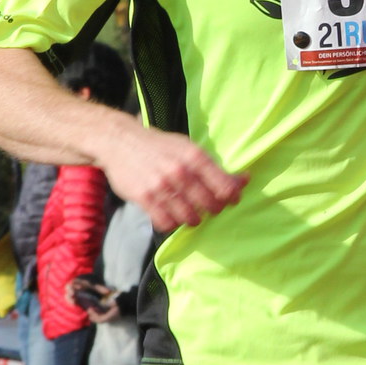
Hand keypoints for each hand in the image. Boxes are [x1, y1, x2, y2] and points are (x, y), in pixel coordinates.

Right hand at [92, 117, 245, 231]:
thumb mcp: (188, 147)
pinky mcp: (144, 198)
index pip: (225, 187)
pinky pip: (166, 223)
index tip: (231, 199)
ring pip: (190, 218)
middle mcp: (180, 172)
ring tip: (190, 213)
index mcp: (194, 156)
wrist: (120, 141)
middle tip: (209, 207)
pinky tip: (171, 215)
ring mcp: (161, 186)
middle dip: (214, 209)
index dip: (232, 197)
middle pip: (210, 205)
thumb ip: (213, 166)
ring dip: (193, 219)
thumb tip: (244, 180)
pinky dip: (172, 223)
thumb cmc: (159, 146)